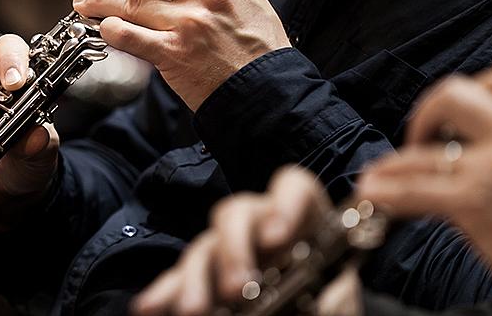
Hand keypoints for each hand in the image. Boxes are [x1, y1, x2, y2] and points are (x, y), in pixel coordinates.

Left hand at [72, 0, 289, 110]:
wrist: (267, 93)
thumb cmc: (260, 52)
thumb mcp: (250, 0)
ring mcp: (188, 23)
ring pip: (129, 0)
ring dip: (100, 0)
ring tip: (86, 2)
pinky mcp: (172, 54)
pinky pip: (127, 35)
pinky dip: (109, 30)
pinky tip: (104, 28)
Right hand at [132, 166, 360, 315]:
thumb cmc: (327, 303)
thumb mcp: (336, 293)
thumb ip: (334, 281)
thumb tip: (342, 245)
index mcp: (302, 221)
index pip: (292, 188)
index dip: (285, 203)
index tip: (278, 236)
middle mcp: (259, 228)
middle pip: (236, 212)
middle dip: (233, 247)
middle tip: (238, 287)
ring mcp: (226, 252)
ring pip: (203, 247)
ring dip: (197, 278)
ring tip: (195, 311)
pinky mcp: (202, 281)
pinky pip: (176, 280)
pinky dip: (163, 293)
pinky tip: (148, 308)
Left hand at [358, 64, 491, 299]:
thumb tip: (459, 135)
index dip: (472, 92)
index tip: (453, 115)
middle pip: (455, 94)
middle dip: (426, 113)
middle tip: (419, 137)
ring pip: (425, 144)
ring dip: (394, 161)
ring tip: (379, 174)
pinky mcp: (477, 199)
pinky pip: (416, 188)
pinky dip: (389, 191)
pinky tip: (373, 192)